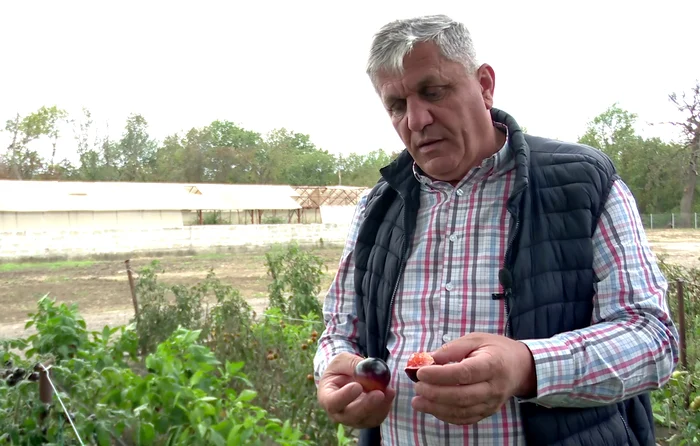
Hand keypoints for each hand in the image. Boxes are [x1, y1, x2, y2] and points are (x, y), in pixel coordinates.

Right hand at [317, 352, 395, 428]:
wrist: (348, 378)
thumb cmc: (341, 369)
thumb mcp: (342, 360)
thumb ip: (352, 364)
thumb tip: (366, 369)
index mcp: (326, 397)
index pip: (332, 402)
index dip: (345, 397)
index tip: (357, 386)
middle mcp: (338, 413)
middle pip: (351, 416)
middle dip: (366, 406)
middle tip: (379, 393)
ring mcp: (352, 419)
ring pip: (366, 419)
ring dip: (380, 406)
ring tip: (389, 390)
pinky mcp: (366, 420)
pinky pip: (377, 418)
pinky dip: (385, 406)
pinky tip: (389, 393)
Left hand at [411, 333, 535, 424]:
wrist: (520, 367)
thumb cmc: (495, 349)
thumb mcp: (475, 339)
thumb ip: (451, 349)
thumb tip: (426, 360)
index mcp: (492, 364)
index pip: (465, 373)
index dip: (441, 375)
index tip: (421, 372)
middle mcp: (494, 387)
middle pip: (462, 396)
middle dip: (435, 394)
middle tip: (417, 387)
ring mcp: (492, 403)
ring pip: (462, 411)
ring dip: (437, 408)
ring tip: (417, 401)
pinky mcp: (488, 412)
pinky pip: (465, 418)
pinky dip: (446, 416)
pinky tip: (432, 408)